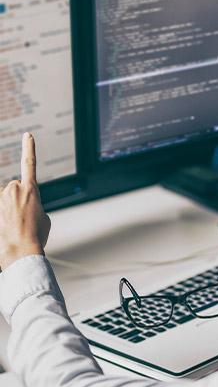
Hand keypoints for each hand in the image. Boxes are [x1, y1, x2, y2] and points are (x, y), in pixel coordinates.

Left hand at [0, 134, 50, 269]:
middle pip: (13, 189)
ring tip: (13, 226)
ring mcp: (0, 198)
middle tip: (23, 218)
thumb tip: (24, 207)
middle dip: (17, 200)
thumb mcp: (44, 217)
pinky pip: (0, 206)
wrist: (20, 251)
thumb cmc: (36, 236)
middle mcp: (13, 190)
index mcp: (31, 190)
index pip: (30, 163)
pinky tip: (5, 224)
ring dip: (7, 209)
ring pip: (3, 198)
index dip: (29, 148)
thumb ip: (34, 205)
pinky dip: (2, 214)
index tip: (28, 135)